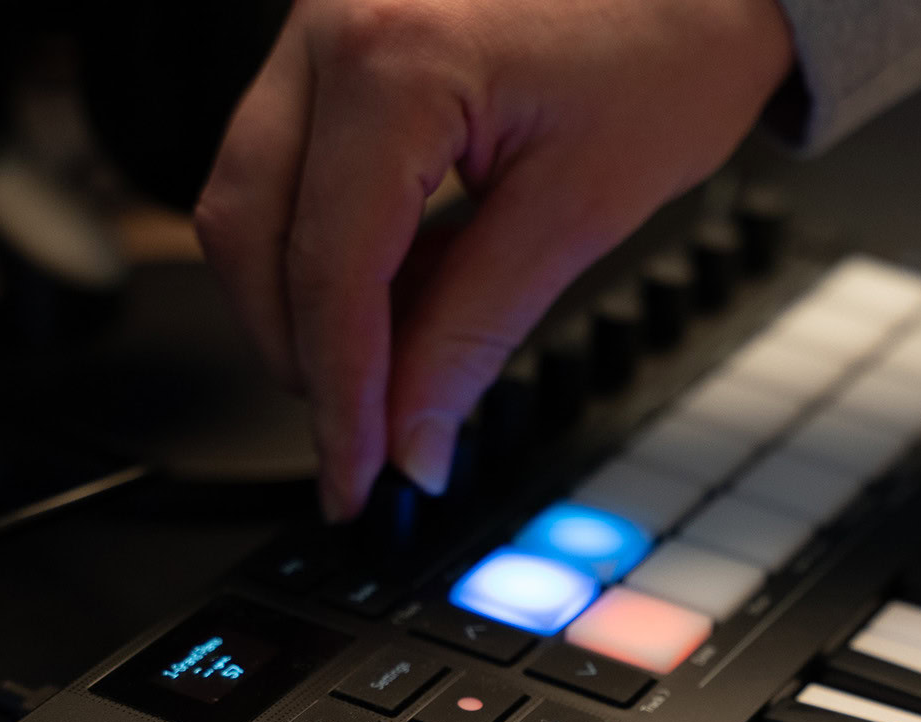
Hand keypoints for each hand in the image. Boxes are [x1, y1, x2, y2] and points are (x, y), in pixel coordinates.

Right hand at [194, 0, 794, 517]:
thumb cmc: (670, 41)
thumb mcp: (580, 209)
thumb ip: (475, 331)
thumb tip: (414, 438)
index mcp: (393, 59)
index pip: (330, 269)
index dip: (339, 396)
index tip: (356, 476)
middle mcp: (328, 25)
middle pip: (250, 231)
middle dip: (299, 351)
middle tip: (366, 438)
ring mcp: (318, 22)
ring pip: (251, 197)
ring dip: (303, 301)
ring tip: (392, 369)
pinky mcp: (334, 38)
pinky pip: (290, 160)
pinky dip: (329, 244)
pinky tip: (395, 298)